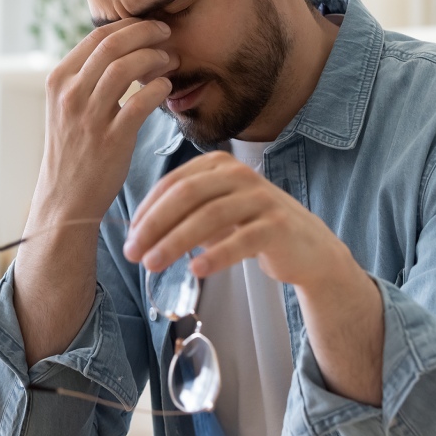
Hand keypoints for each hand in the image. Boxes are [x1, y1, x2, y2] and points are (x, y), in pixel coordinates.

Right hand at [32, 19, 173, 224]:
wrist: (65, 197)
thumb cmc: (74, 149)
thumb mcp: (66, 106)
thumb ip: (86, 77)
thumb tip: (121, 47)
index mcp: (58, 80)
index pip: (97, 36)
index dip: (129, 25)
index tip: (149, 26)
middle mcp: (70, 94)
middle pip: (113, 44)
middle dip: (146, 33)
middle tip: (167, 33)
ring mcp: (89, 117)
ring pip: (125, 67)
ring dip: (154, 57)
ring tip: (170, 60)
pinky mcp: (111, 140)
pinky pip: (140, 102)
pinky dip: (159, 89)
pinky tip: (167, 88)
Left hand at [122, 151, 348, 291]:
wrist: (307, 248)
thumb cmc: (252, 228)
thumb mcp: (216, 213)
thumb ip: (183, 215)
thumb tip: (138, 234)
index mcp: (219, 165)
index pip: (173, 183)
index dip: (147, 211)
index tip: (129, 238)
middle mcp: (240, 174)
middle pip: (187, 195)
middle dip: (154, 225)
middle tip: (133, 254)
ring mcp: (261, 198)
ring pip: (209, 217)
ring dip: (175, 242)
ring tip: (153, 265)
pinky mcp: (277, 226)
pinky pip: (241, 240)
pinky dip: (215, 255)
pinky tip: (196, 270)